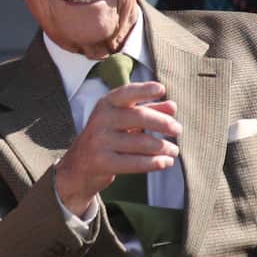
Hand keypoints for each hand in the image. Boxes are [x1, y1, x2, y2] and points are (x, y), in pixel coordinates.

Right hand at [53, 82, 181, 215]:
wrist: (78, 166)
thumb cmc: (107, 138)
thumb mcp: (123, 120)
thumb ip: (147, 111)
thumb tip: (173, 106)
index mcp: (105, 105)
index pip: (126, 93)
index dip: (144, 89)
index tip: (162, 90)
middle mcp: (100, 120)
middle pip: (139, 117)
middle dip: (163, 123)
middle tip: (178, 130)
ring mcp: (99, 141)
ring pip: (140, 142)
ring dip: (163, 147)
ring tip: (174, 150)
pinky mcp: (101, 162)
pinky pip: (134, 163)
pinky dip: (154, 163)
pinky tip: (166, 162)